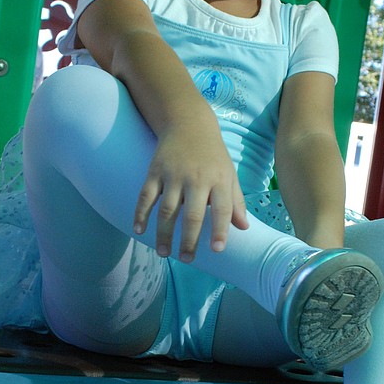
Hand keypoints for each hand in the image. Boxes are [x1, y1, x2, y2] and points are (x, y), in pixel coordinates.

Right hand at [133, 123, 248, 260]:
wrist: (188, 123)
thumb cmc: (213, 155)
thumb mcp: (229, 174)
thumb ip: (236, 202)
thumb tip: (244, 228)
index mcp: (219, 180)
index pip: (221, 209)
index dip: (220, 230)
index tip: (217, 250)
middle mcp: (196, 178)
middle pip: (192, 214)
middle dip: (189, 240)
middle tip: (187, 260)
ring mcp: (173, 175)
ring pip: (167, 210)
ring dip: (164, 234)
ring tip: (164, 253)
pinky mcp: (155, 171)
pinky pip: (146, 196)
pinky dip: (141, 214)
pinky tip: (139, 230)